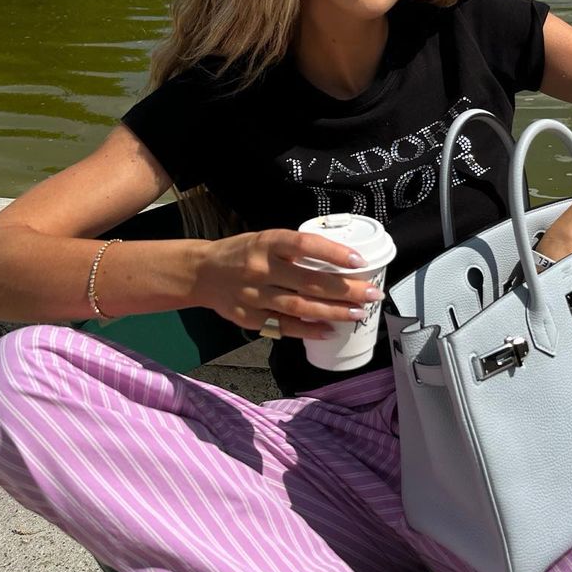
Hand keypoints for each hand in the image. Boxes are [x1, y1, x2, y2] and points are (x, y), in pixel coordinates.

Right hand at [193, 229, 382, 337]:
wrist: (200, 273)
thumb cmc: (242, 253)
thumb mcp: (266, 240)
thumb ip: (295, 250)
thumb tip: (339, 262)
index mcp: (267, 243)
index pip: (304, 245)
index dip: (333, 253)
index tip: (359, 262)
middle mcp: (260, 269)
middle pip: (308, 282)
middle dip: (345, 290)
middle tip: (372, 294)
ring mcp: (254, 296)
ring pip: (300, 307)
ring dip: (333, 312)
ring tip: (358, 313)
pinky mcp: (250, 318)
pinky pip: (284, 327)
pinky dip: (308, 330)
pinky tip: (329, 331)